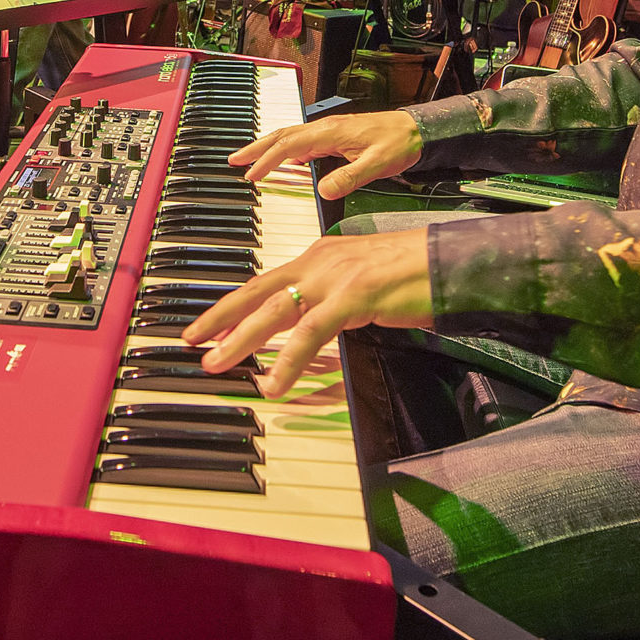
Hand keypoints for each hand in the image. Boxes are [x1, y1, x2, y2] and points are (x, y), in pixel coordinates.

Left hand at [183, 229, 433, 395]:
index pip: (264, 282)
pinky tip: (273, 381)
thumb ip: (332, 298)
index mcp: (318, 257)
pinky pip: (311, 332)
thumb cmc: (412, 274)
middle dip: (219, 317)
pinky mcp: (354, 296)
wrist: (448, 259)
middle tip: (190, 341)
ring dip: (240, 339)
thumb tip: (311, 323)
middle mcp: (319, 262)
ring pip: (274, 311)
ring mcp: (335, 278)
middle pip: (256, 291)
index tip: (206, 327)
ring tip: (216, 363)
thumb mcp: (360, 283)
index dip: (232, 306)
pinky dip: (288, 359)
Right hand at [231, 108, 422, 201]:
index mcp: (330, 133)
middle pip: (281, 136)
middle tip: (233, 160)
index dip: (268, 161)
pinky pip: (301, 142)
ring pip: (289, 137)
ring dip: (266, 147)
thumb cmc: (399, 144)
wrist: (416, 130)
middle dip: (255, 148)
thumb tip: (322, 189)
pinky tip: (284, 162)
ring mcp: (328, 132)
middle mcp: (325, 129)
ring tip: (248, 159)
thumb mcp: (377, 164)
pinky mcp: (334, 137)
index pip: (289, 146)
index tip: (252, 176)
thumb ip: (350, 177)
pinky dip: (285, 150)